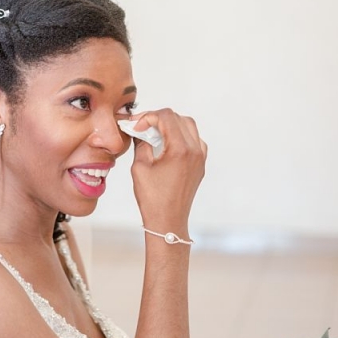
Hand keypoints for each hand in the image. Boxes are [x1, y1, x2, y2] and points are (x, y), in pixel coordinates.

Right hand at [128, 109, 206, 238]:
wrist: (168, 221)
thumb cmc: (153, 199)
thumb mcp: (140, 167)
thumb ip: (141, 144)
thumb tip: (140, 131)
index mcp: (181, 150)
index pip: (166, 117)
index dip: (148, 117)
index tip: (136, 126)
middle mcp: (195, 150)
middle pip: (178, 118)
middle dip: (158, 119)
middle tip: (142, 127)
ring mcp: (200, 157)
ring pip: (188, 126)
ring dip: (170, 125)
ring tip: (153, 134)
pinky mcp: (200, 164)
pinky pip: (193, 140)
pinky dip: (180, 136)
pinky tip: (166, 145)